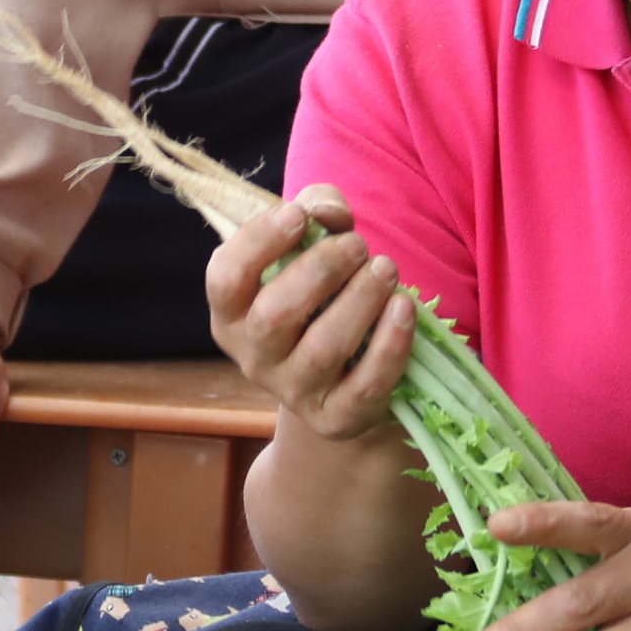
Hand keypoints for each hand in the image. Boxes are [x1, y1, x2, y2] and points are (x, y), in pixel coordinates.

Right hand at [205, 185, 414, 440]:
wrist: (344, 376)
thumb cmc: (322, 296)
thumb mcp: (310, 247)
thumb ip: (316, 212)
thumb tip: (328, 212)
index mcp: (232, 314)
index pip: (225, 279)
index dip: (258, 242)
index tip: (299, 215)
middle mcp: (253, 357)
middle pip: (273, 316)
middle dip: (321, 270)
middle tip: (357, 246)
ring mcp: (293, 392)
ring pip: (322, 349)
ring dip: (359, 301)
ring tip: (386, 269)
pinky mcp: (335, 418)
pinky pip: (364, 386)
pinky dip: (389, 345)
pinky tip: (405, 309)